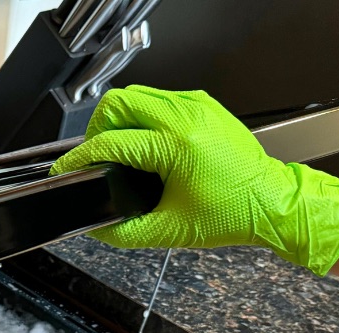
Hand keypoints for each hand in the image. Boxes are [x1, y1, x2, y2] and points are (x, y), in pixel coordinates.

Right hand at [50, 85, 338, 274]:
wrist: (272, 203)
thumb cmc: (233, 214)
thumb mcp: (169, 231)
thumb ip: (122, 231)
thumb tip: (94, 227)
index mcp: (176, 148)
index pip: (110, 142)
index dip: (80, 157)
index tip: (66, 168)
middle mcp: (185, 118)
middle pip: (117, 103)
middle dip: (97, 129)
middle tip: (96, 154)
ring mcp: (196, 106)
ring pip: (137, 95)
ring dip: (119, 119)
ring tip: (119, 148)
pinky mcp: (203, 104)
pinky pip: (159, 98)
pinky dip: (143, 116)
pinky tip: (145, 142)